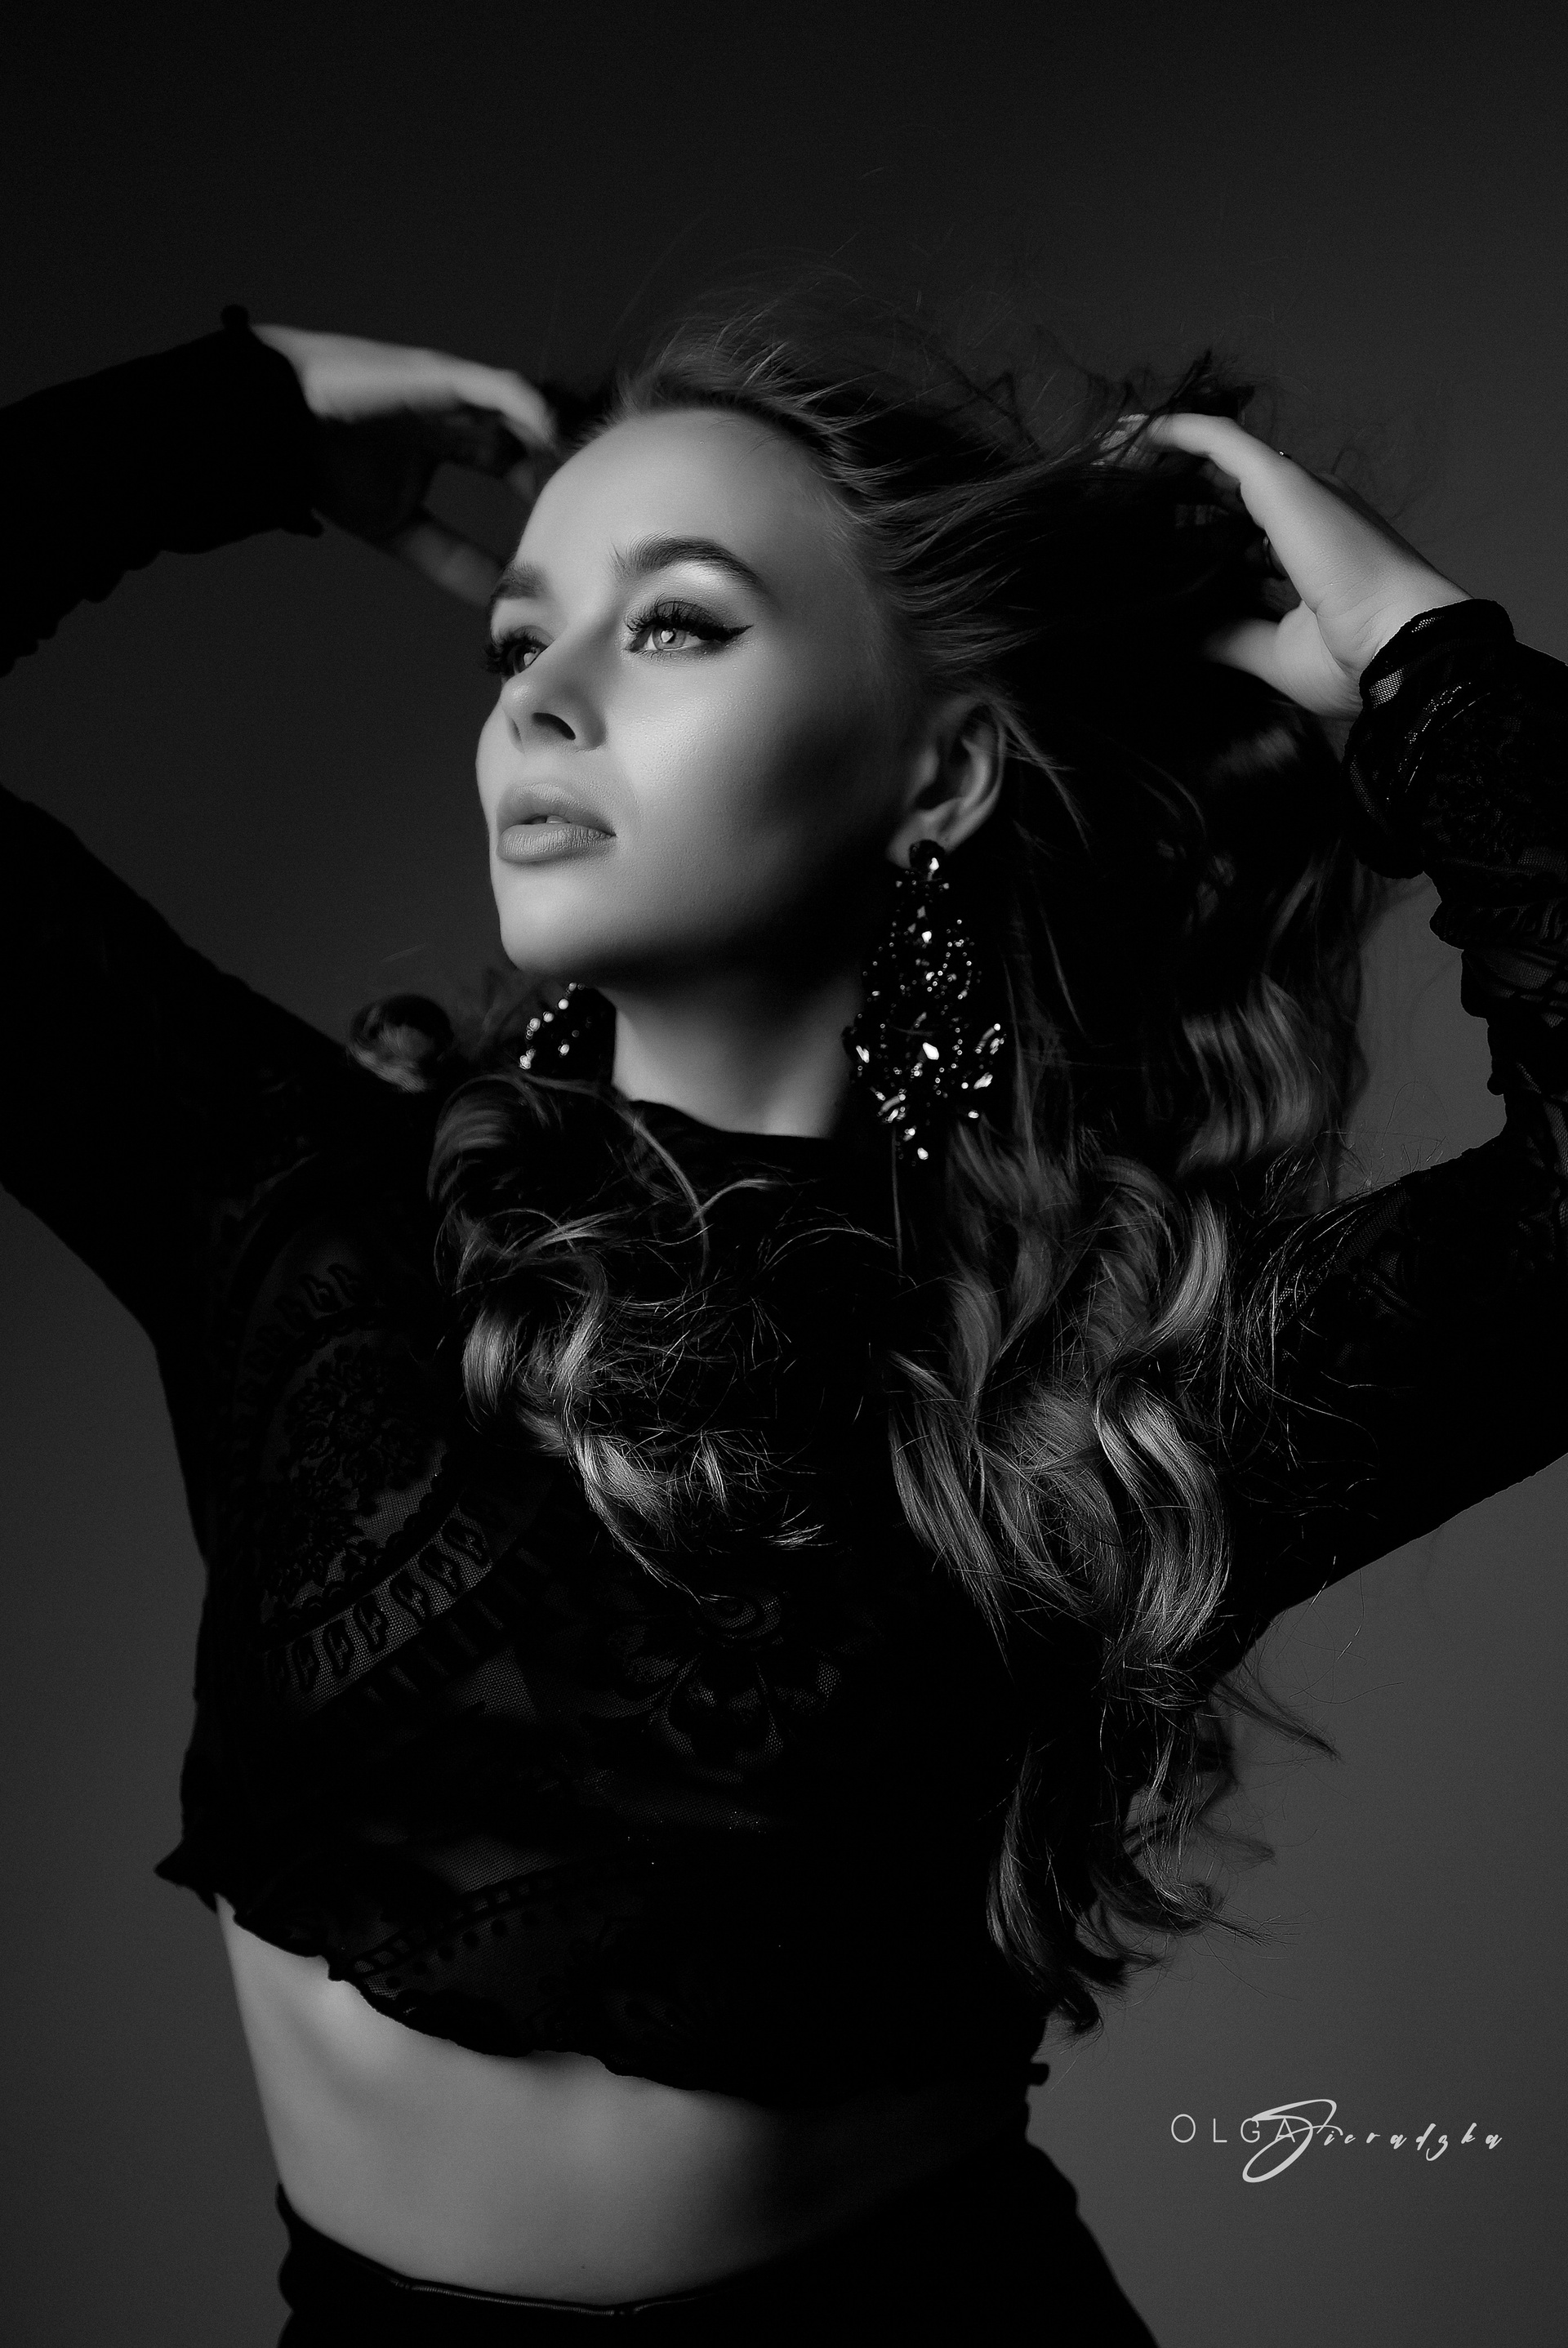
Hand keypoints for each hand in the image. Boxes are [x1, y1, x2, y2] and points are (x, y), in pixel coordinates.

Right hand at [252, 324, 558, 606]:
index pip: (514, 466)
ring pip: (525, 410)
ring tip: (586, 475)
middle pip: (532, 437)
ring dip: (557, 442)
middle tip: (594, 509)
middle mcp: (460, 412)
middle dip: (563, 470)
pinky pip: (497, 386)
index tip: (569, 534)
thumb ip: (452, 559)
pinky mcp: (439, 374)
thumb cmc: (326, 471)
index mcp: (449, 441)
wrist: (275, 430)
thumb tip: (496, 601)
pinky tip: (550, 435)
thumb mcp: (400, 529)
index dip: (543, 495)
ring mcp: (453, 390)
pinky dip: (529, 408)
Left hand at [1141, 411, 1470, 716]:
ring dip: (1161, 454)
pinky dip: (1170, 432)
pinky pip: (1214, 438)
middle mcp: (1304, 509)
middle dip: (1171, 488)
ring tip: (1106, 461)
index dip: (1192, 527)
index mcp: (1309, 548)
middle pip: (1223, 485)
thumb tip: (1182, 636)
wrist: (1406, 651)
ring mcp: (1295, 490)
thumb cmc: (1358, 662)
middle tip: (1114, 501)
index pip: (1240, 524)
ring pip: (1214, 454)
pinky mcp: (1281, 481)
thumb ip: (1229, 635)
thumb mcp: (1274, 652)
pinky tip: (1125, 437)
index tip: (1145, 542)